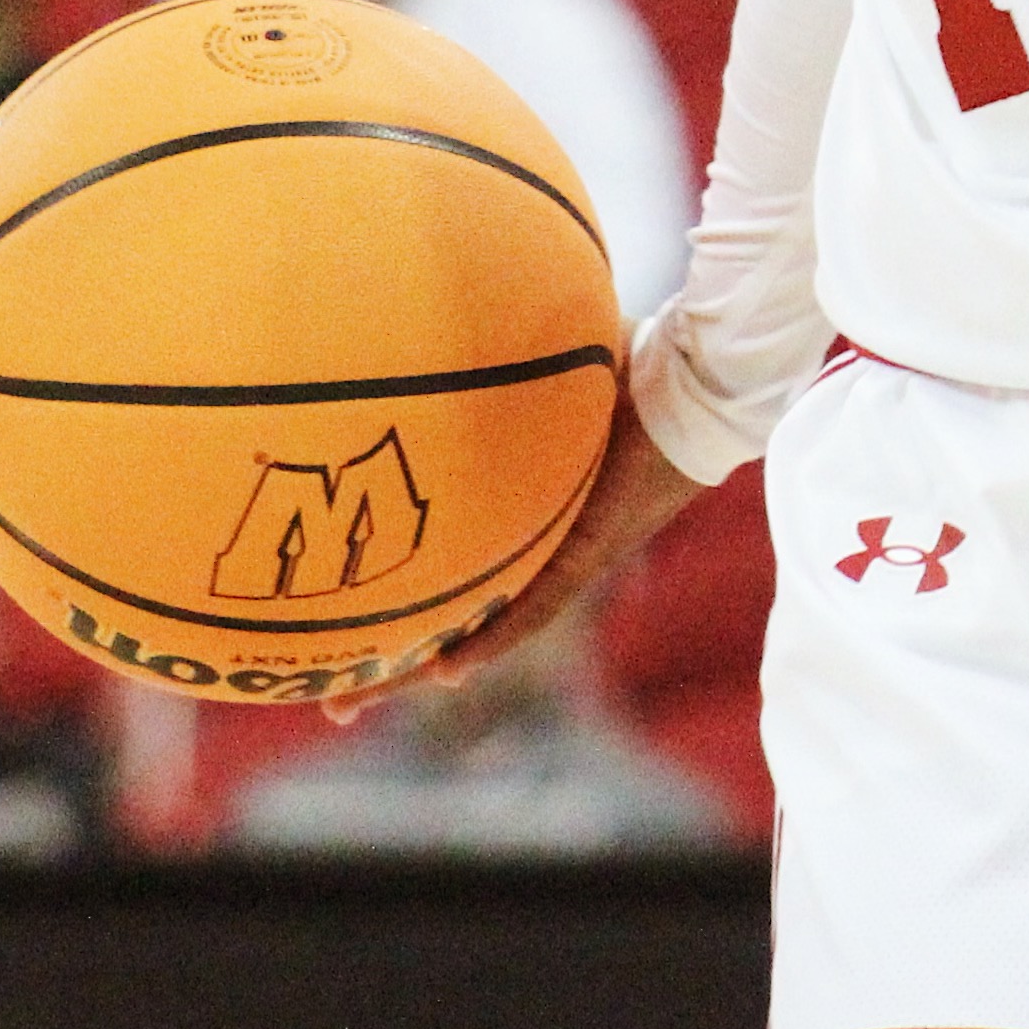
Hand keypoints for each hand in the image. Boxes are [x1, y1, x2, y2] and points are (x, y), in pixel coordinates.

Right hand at [357, 394, 705, 715]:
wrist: (697, 380)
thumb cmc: (627, 365)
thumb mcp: (534, 374)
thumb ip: (484, 367)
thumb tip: (421, 328)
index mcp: (520, 515)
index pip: (446, 569)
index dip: (395, 602)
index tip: (342, 628)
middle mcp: (534, 547)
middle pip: (446, 616)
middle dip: (387, 659)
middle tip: (331, 698)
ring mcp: (560, 555)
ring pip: (478, 628)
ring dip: (418, 667)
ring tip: (358, 700)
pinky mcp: (589, 551)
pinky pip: (535, 607)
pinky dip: (491, 639)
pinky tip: (447, 672)